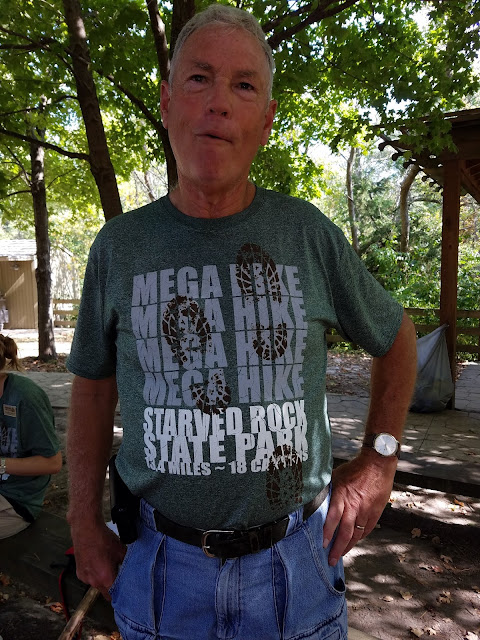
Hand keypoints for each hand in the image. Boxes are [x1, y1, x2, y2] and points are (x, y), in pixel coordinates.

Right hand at [70, 521, 126, 599]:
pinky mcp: (79, 573)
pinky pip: (89, 578)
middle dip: (112, 586)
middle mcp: (94, 582)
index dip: (121, 594)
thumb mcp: (121, 550)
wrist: (86, 530)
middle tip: (118, 576)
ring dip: (102, 579)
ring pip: (97, 584)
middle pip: (106, 591)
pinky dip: (94, 574)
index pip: (115, 596)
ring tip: (106, 565)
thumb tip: (133, 567)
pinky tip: (97, 562)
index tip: (125, 592)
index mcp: (106, 578)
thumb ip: (127, 562)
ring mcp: (85, 578)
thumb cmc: (103, 539)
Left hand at [323, 449, 396, 566]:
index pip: (333, 518)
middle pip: (345, 532)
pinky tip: (353, 542)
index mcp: (342, 496)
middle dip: (337, 548)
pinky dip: (359, 538)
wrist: (378, 464)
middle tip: (331, 560)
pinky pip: (366, 529)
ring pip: (356, 534)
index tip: (322, 544)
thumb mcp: (336, 476)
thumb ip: (328, 490)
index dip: (327, 532)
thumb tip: (315, 499)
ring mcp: (366, 511)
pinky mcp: (376, 512)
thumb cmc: (355, 468)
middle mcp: (354, 506)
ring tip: (340, 555)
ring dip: (348, 546)